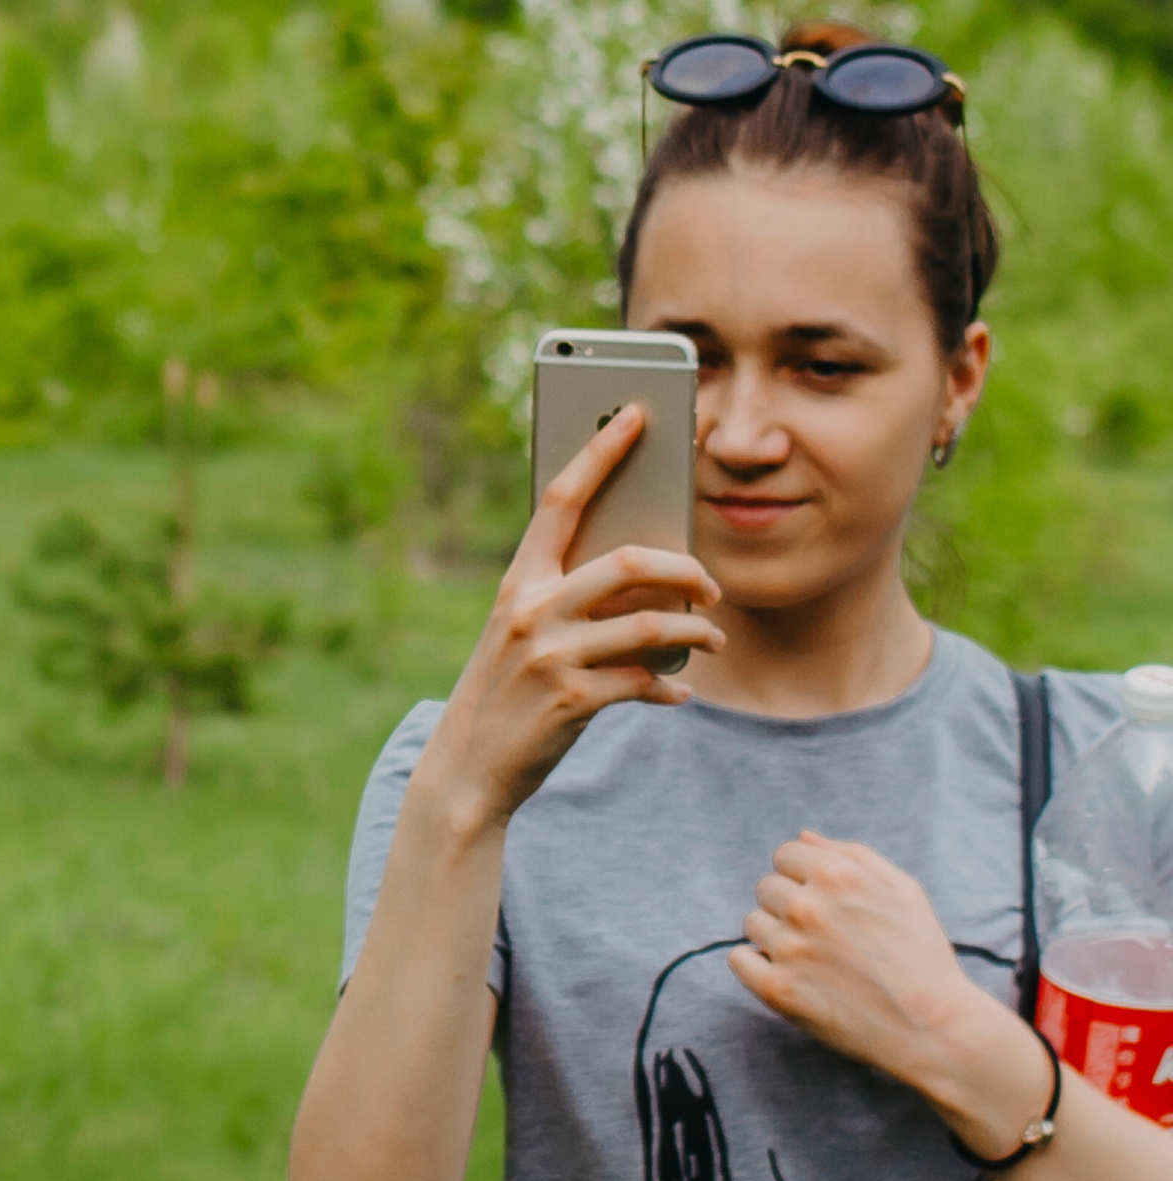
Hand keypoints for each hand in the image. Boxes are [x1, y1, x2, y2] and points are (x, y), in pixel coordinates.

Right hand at [417, 404, 723, 830]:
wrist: (470, 765)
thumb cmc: (509, 688)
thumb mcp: (523, 630)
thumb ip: (570, 596)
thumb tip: (648, 574)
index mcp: (518, 581)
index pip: (562, 499)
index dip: (601, 451)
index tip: (637, 415)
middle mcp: (531, 609)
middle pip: (628, 563)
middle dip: (685, 569)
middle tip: (709, 584)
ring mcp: (551, 655)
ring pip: (649, 625)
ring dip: (694, 633)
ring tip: (711, 639)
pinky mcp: (573, 699)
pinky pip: (645, 681)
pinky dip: (670, 687)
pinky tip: (676, 694)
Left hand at [731, 832, 1051, 1150]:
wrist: (937, 1031)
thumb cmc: (923, 958)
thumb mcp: (904, 891)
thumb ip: (851, 854)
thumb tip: (803, 836)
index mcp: (836, 875)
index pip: (784, 856)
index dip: (804, 878)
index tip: (827, 904)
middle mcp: (806, 907)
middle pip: (766, 888)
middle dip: (789, 906)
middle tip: (827, 936)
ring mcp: (789, 949)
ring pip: (753, 923)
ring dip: (776, 936)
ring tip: (816, 960)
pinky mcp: (778, 990)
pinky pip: (739, 960)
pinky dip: (755, 965)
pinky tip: (788, 975)